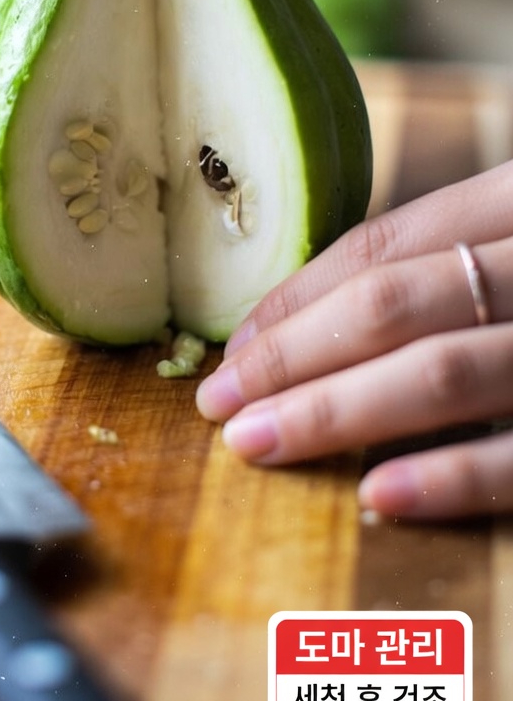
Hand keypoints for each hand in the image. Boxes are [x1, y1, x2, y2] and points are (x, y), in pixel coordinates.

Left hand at [195, 164, 512, 519]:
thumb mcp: (507, 248)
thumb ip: (440, 269)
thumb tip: (307, 322)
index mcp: (512, 204)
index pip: (383, 247)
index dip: (294, 299)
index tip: (230, 349)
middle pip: (391, 306)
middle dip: (290, 357)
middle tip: (217, 403)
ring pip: (439, 371)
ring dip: (335, 412)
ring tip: (256, 443)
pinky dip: (447, 477)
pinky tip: (375, 496)